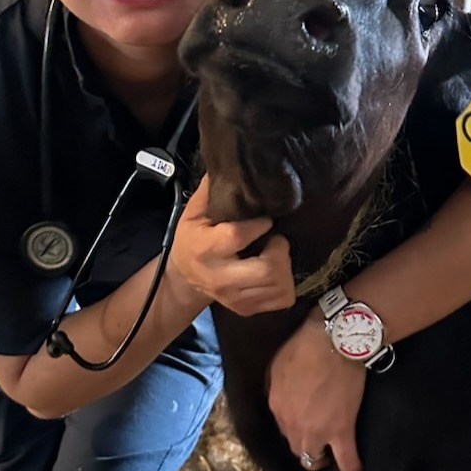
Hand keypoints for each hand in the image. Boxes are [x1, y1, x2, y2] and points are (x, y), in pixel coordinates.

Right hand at [167, 174, 295, 315]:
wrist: (185, 278)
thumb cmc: (193, 237)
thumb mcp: (194, 212)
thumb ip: (212, 189)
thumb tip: (232, 161)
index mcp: (206, 249)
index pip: (239, 236)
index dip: (261, 224)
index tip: (267, 218)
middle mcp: (220, 277)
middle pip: (268, 270)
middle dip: (281, 251)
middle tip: (276, 239)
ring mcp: (235, 298)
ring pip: (280, 287)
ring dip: (285, 267)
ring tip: (275, 254)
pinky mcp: (247, 309)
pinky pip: (282, 300)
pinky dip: (286, 284)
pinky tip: (276, 271)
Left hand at [268, 314, 365, 470]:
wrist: (333, 342)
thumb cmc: (305, 346)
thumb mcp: (277, 365)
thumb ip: (276, 387)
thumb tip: (282, 398)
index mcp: (277, 407)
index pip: (283, 427)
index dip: (295, 424)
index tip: (305, 419)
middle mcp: (293, 426)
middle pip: (296, 446)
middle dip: (305, 444)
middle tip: (317, 435)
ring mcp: (317, 432)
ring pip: (314, 460)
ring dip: (322, 457)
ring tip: (332, 453)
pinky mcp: (342, 431)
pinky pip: (347, 461)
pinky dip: (352, 466)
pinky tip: (356, 467)